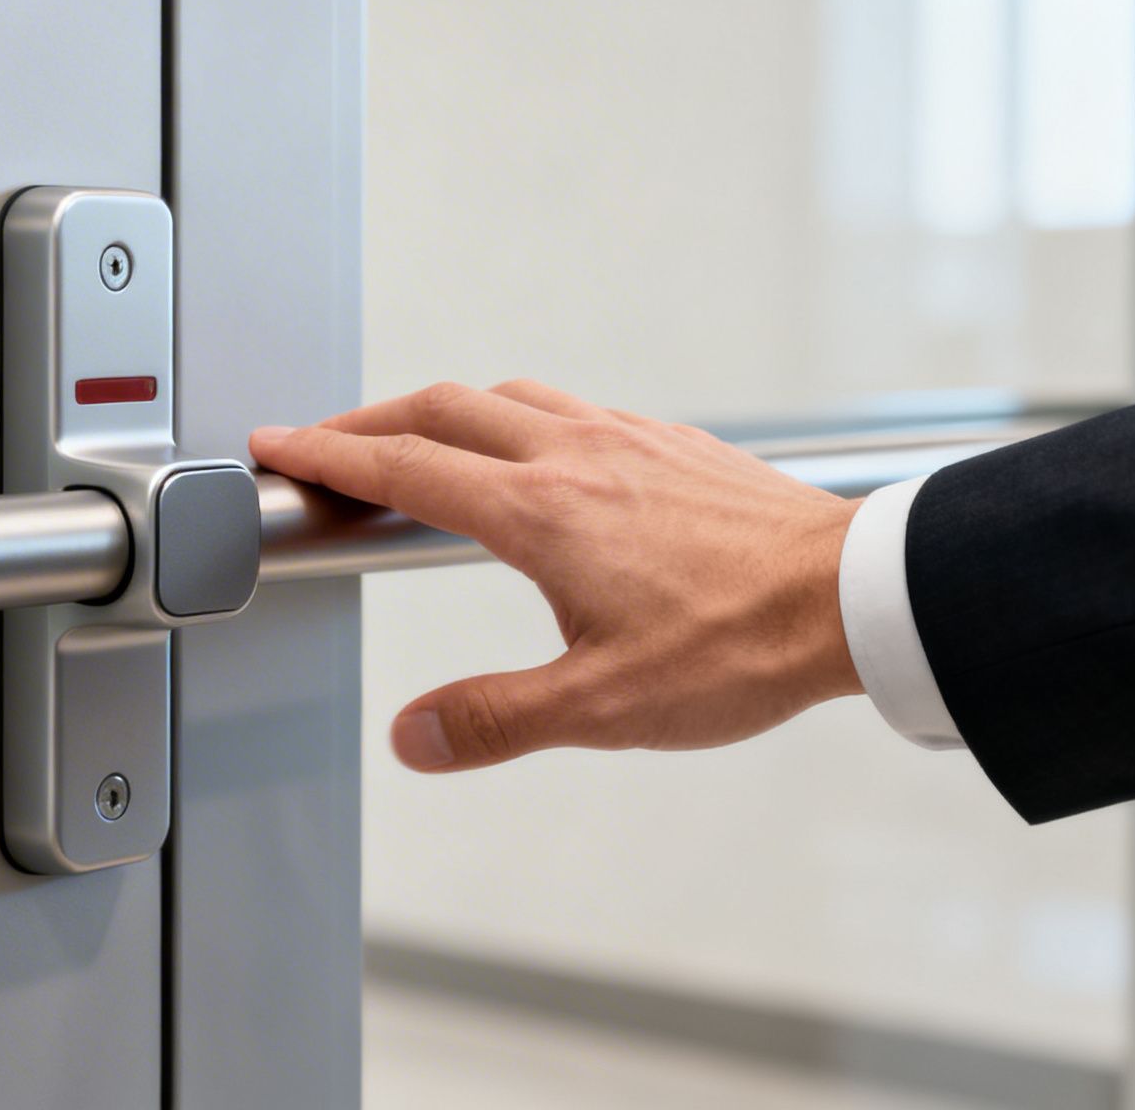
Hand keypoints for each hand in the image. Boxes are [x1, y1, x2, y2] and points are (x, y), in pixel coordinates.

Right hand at [250, 380, 863, 772]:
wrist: (855, 594)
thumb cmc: (741, 643)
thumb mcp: (602, 706)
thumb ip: (495, 719)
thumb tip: (415, 736)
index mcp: (538, 511)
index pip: (403, 468)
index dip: (328, 456)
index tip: (279, 447)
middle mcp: (574, 455)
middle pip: (440, 410)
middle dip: (367, 423)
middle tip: (324, 444)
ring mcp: (627, 439)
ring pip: (507, 396)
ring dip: (443, 411)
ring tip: (419, 442)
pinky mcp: (674, 444)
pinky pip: (571, 405)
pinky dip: (518, 416)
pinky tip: (538, 451)